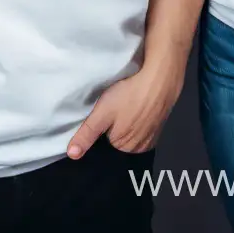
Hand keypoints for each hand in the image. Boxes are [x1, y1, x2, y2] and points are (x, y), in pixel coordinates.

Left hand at [66, 61, 183, 157]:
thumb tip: (72, 155)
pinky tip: (136, 104)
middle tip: (112, 108)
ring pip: (132, 131)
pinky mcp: (160, 121)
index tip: (100, 117)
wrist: (161, 77)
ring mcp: (153, 134)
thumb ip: (87, 134)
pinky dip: (138, 116)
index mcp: (125, 148)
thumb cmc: (130, 95)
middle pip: (119, 140)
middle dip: (113, 127)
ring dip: (127, 121)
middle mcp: (140, 147)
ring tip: (124, 105)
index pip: (105, 145)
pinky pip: (143, 124)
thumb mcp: (103, 113)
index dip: (100, 131)